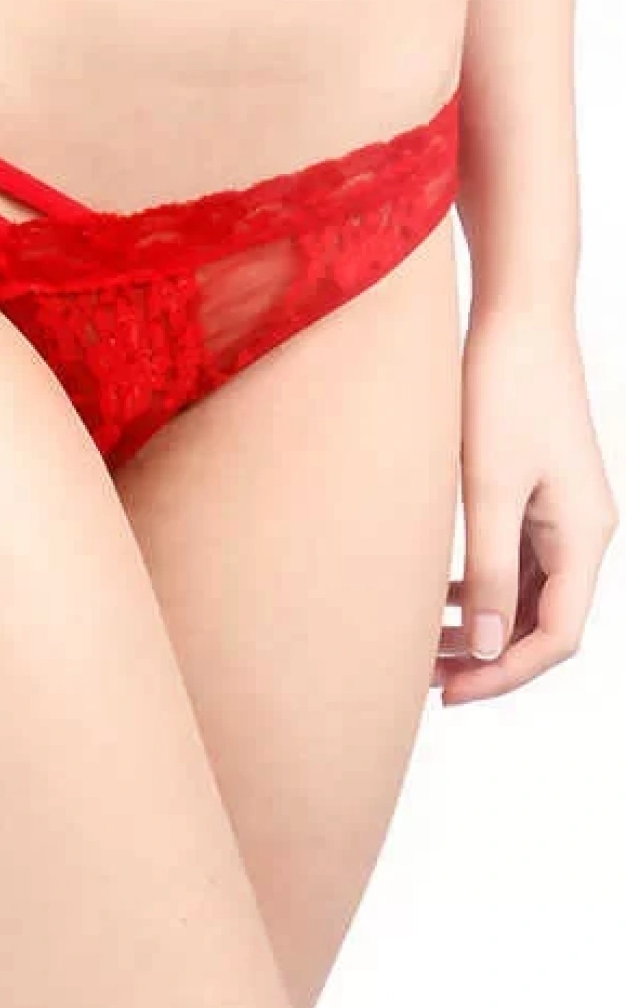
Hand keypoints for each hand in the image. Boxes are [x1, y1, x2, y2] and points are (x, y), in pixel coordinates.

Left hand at [433, 303, 618, 704]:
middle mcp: (584, 531)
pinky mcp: (539, 493)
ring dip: (481, 627)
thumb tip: (485, 649)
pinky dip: (481, 589)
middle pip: (544, 624)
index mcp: (584, 536)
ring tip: (423, 649)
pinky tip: (437, 598)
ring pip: (527, 596)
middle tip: (425, 682)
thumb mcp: (487, 486)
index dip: (504, 674)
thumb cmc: (502, 390)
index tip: (448, 692)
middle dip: (489, 658)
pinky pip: (517, 563)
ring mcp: (564, 513)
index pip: (556, 637)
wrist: (518, 314)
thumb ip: (488, 570)